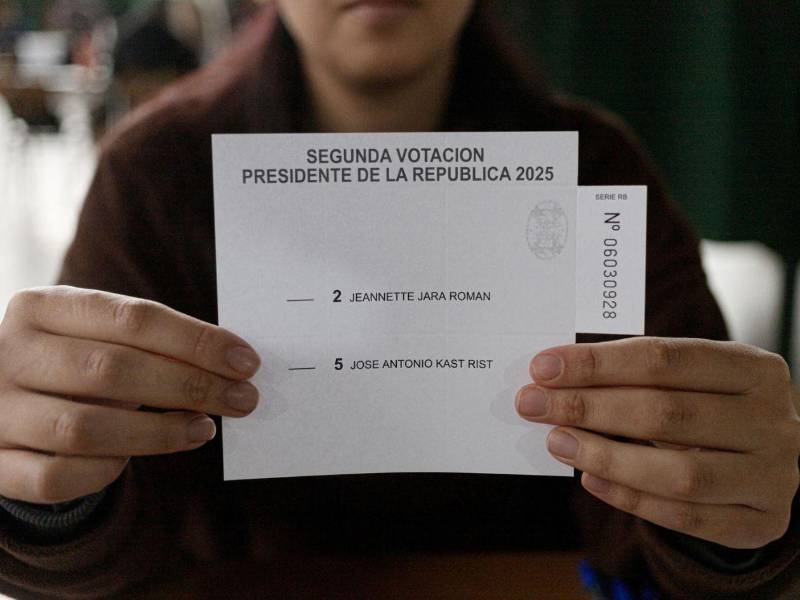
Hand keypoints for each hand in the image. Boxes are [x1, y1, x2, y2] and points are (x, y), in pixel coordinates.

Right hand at [0, 286, 260, 503]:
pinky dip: (105, 472)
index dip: (196, 341)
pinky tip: (134, 459)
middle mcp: (10, 355)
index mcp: (41, 307)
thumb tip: (230, 364)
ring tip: (204, 428)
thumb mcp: (95, 335)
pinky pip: (57, 478)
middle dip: (191, 385)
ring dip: (160, 433)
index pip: (133, 318)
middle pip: (114, 370)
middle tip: (242, 399)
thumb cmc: (67, 361)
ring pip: (87, 429)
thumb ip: (149, 343)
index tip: (245, 361)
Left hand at [516, 337, 799, 549]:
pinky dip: (630, 499)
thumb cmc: (712, 407)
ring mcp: (773, 476)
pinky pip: (686, 516)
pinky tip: (589, 479)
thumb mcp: (691, 379)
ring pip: (678, 473)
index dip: (598, 363)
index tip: (543, 367)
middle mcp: (772, 421)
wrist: (767, 460)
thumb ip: (636, 374)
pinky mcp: (761, 522)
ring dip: (605, 456)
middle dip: (588, 407)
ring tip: (556, 441)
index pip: (664, 359)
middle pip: (666, 412)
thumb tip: (554, 376)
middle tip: (533, 403)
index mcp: (754, 368)